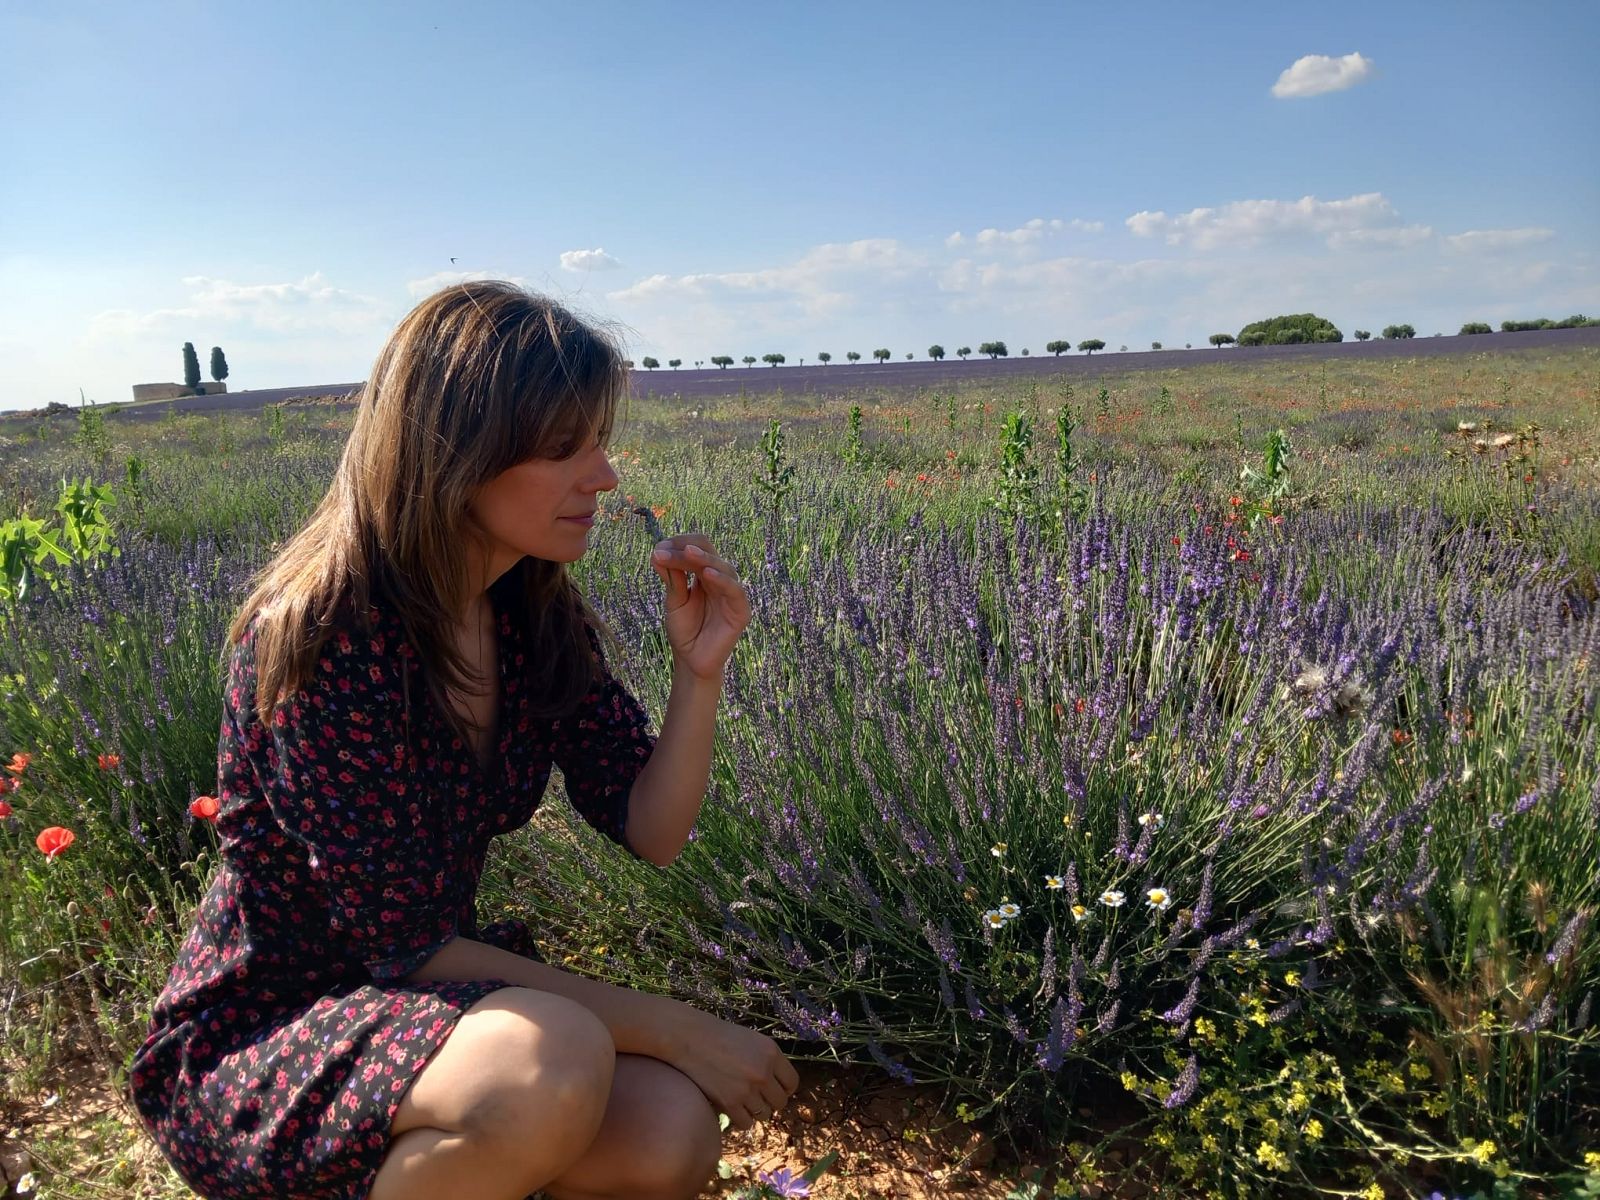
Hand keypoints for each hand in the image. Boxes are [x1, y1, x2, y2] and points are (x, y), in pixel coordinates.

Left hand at [649, 533, 749, 681]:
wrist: (691, 661)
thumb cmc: (684, 630)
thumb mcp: (674, 601)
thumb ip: (672, 579)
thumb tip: (658, 552)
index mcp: (705, 575)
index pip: (698, 547)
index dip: (679, 544)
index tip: (658, 549)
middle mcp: (720, 580)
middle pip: (709, 552)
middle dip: (686, 549)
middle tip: (664, 551)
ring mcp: (732, 594)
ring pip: (722, 567)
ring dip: (702, 559)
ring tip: (686, 554)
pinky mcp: (741, 611)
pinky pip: (734, 590)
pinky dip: (722, 580)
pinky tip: (706, 573)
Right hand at [662, 1008, 797, 1130]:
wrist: (689, 1038)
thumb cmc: (719, 1036)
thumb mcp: (752, 1040)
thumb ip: (767, 1060)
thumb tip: (778, 1085)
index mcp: (772, 1053)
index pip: (792, 1083)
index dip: (784, 1089)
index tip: (773, 1090)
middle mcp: (763, 1072)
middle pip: (780, 1102)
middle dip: (769, 1101)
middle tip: (755, 1096)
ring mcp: (747, 1089)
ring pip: (764, 1114)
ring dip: (754, 1110)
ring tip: (741, 1100)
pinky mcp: (730, 1102)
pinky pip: (746, 1123)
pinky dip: (741, 1119)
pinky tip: (732, 1108)